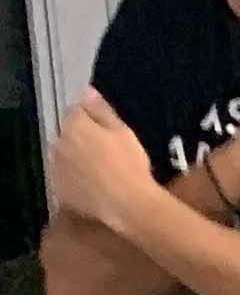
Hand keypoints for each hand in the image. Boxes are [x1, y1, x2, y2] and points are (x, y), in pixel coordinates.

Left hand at [47, 90, 159, 231]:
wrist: (126, 203)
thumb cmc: (129, 163)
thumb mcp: (122, 131)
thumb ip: (101, 110)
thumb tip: (86, 91)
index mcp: (74, 126)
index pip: (76, 112)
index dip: (93, 119)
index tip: (109, 131)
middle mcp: (58, 143)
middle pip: (68, 134)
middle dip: (81, 138)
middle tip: (107, 151)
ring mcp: (55, 168)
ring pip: (65, 156)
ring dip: (76, 158)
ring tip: (101, 171)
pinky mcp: (58, 189)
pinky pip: (65, 177)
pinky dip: (74, 178)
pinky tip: (93, 186)